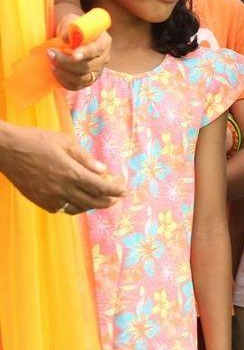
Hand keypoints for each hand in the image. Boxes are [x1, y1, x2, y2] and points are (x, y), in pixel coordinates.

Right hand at [0, 124, 125, 212]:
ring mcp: (49, 197)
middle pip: (92, 201)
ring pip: (77, 208)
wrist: (8, 150)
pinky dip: (73, 207)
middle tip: (116, 198)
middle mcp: (62, 189)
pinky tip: (77, 200)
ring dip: (91, 205)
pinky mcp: (38, 200)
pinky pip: (60, 209)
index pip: (101, 187)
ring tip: (100, 200)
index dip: (115, 190)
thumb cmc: (37, 140)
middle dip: (108, 201)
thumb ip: (86, 159)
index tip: (125, 190)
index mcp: (71, 173)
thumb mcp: (66, 143)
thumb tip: (103, 170)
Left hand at [49, 13, 110, 91]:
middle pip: (88, 66)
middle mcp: (104, 58)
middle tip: (50, 54)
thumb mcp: (72, 21)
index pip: (97, 50)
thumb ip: (70, 28)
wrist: (73, 37)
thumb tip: (66, 39)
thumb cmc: (73, 28)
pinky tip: (55, 70)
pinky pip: (76, 86)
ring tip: (52, 63)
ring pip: (81, 78)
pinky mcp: (88, 80)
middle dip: (66, 62)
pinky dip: (63, 81)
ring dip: (64, 72)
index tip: (73, 54)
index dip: (86, 53)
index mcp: (104, 41)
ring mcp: (97, 71)